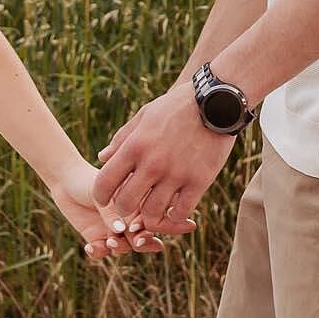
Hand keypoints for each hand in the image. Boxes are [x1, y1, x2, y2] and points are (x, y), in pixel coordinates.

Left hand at [47, 158, 171, 261]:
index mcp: (136, 204)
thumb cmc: (87, 179)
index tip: (140, 228)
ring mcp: (112, 231)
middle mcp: (127, 220)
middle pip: (143, 238)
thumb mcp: (101, 192)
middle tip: (135, 242)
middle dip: (142, 243)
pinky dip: (98, 253)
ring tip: (108, 242)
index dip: (152, 227)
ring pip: (124, 248)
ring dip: (119, 248)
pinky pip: (102, 253)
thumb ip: (112, 212)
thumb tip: (122, 232)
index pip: (152, 219)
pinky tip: (90, 247)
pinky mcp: (96, 239)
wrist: (64, 179)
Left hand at [94, 84, 235, 235]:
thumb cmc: (177, 107)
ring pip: (152, 213)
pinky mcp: (199, 181)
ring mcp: (177, 174)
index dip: (100, 196)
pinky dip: (174, 215)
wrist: (217, 102)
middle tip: (131, 206)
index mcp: (135, 145)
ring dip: (150, 215)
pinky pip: (180, 212)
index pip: (105, 182)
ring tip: (154, 207)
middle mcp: (153, 163)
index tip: (106, 198)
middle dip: (124, 209)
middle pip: (126, 204)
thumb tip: (101, 157)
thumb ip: (122, 138)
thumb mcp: (144, 115)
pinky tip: (175, 207)